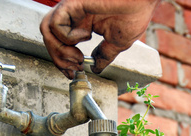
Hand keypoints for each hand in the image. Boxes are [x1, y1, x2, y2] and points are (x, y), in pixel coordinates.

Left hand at [40, 0, 159, 78]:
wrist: (144, 0)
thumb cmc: (135, 13)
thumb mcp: (117, 43)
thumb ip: (104, 55)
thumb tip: (96, 69)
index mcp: (83, 23)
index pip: (60, 43)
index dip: (62, 62)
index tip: (73, 73)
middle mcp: (74, 15)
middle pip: (49, 38)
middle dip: (59, 60)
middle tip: (76, 67)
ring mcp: (72, 8)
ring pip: (46, 31)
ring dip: (59, 51)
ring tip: (78, 56)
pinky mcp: (72, 3)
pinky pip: (55, 24)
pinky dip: (67, 37)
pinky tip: (85, 35)